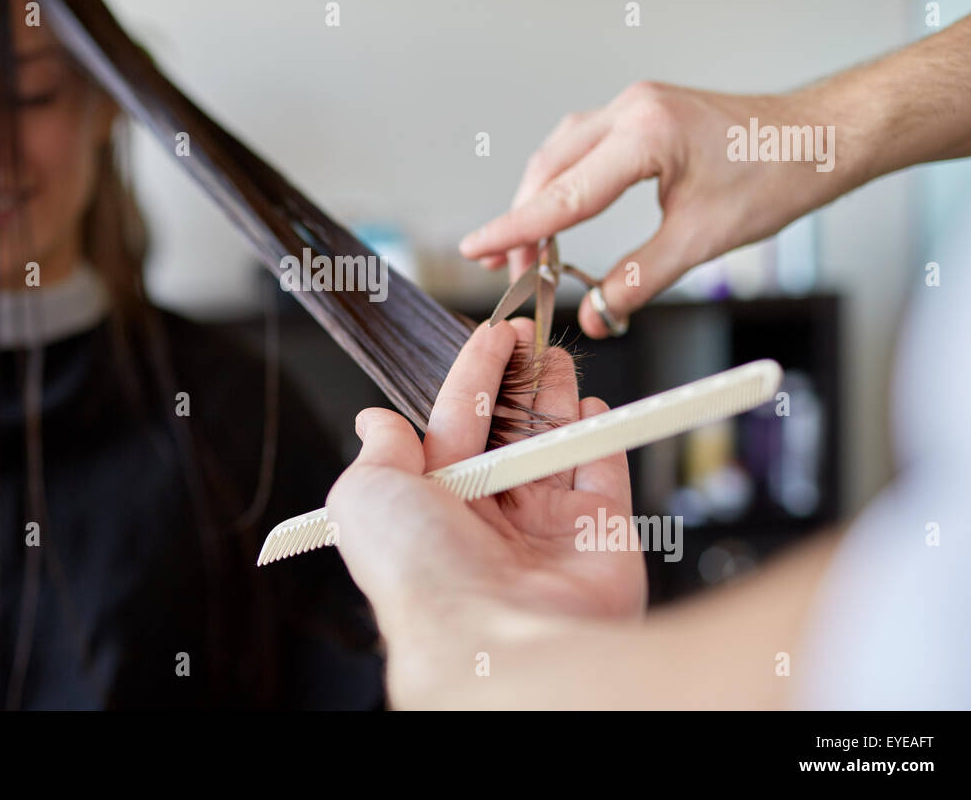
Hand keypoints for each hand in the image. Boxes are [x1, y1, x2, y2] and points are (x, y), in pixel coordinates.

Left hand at [326, 319, 645, 690]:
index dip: (475, 374)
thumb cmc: (422, 574)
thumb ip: (378, 453)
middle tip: (533, 336)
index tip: (496, 334)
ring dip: (560, 398)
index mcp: (433, 505)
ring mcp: (547, 529)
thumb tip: (374, 422)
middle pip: (509, 431)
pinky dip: (602, 438)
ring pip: (556, 446)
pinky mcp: (600, 538)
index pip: (456, 422)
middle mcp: (489, 519)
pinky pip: (604, 475)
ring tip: (561, 358)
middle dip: (520, 381)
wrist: (492, 637)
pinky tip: (594, 406)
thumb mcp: (366, 496)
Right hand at [458, 83, 839, 336]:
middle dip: (522, 221)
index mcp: (646, 135)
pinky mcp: (643, 114)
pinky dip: (563, 183)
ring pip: (560, 154)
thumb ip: (639, 278)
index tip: (476, 248)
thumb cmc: (778, 174)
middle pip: (549, 170)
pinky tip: (562, 211)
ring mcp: (635, 106)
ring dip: (540, 201)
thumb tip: (595, 312)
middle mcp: (632, 110)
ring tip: (530, 252)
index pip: (563, 194)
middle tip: (508, 270)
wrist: (821, 136)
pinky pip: (583, 146)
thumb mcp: (703, 239)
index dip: (515, 229)